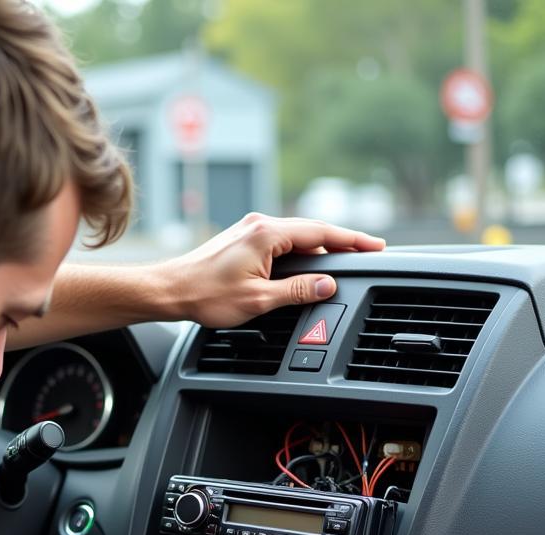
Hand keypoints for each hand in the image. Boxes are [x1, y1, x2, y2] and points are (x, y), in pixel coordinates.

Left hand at [162, 212, 385, 327]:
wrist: (169, 290)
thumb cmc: (205, 295)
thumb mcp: (258, 300)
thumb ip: (296, 291)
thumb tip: (327, 286)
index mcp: (267, 234)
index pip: (321, 233)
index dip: (352, 240)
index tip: (375, 247)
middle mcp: (259, 225)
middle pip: (311, 231)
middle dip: (340, 243)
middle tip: (366, 254)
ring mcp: (249, 230)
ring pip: (295, 237)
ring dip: (317, 249)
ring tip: (339, 263)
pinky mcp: (242, 239)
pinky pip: (280, 241)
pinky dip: (298, 251)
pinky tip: (305, 265)